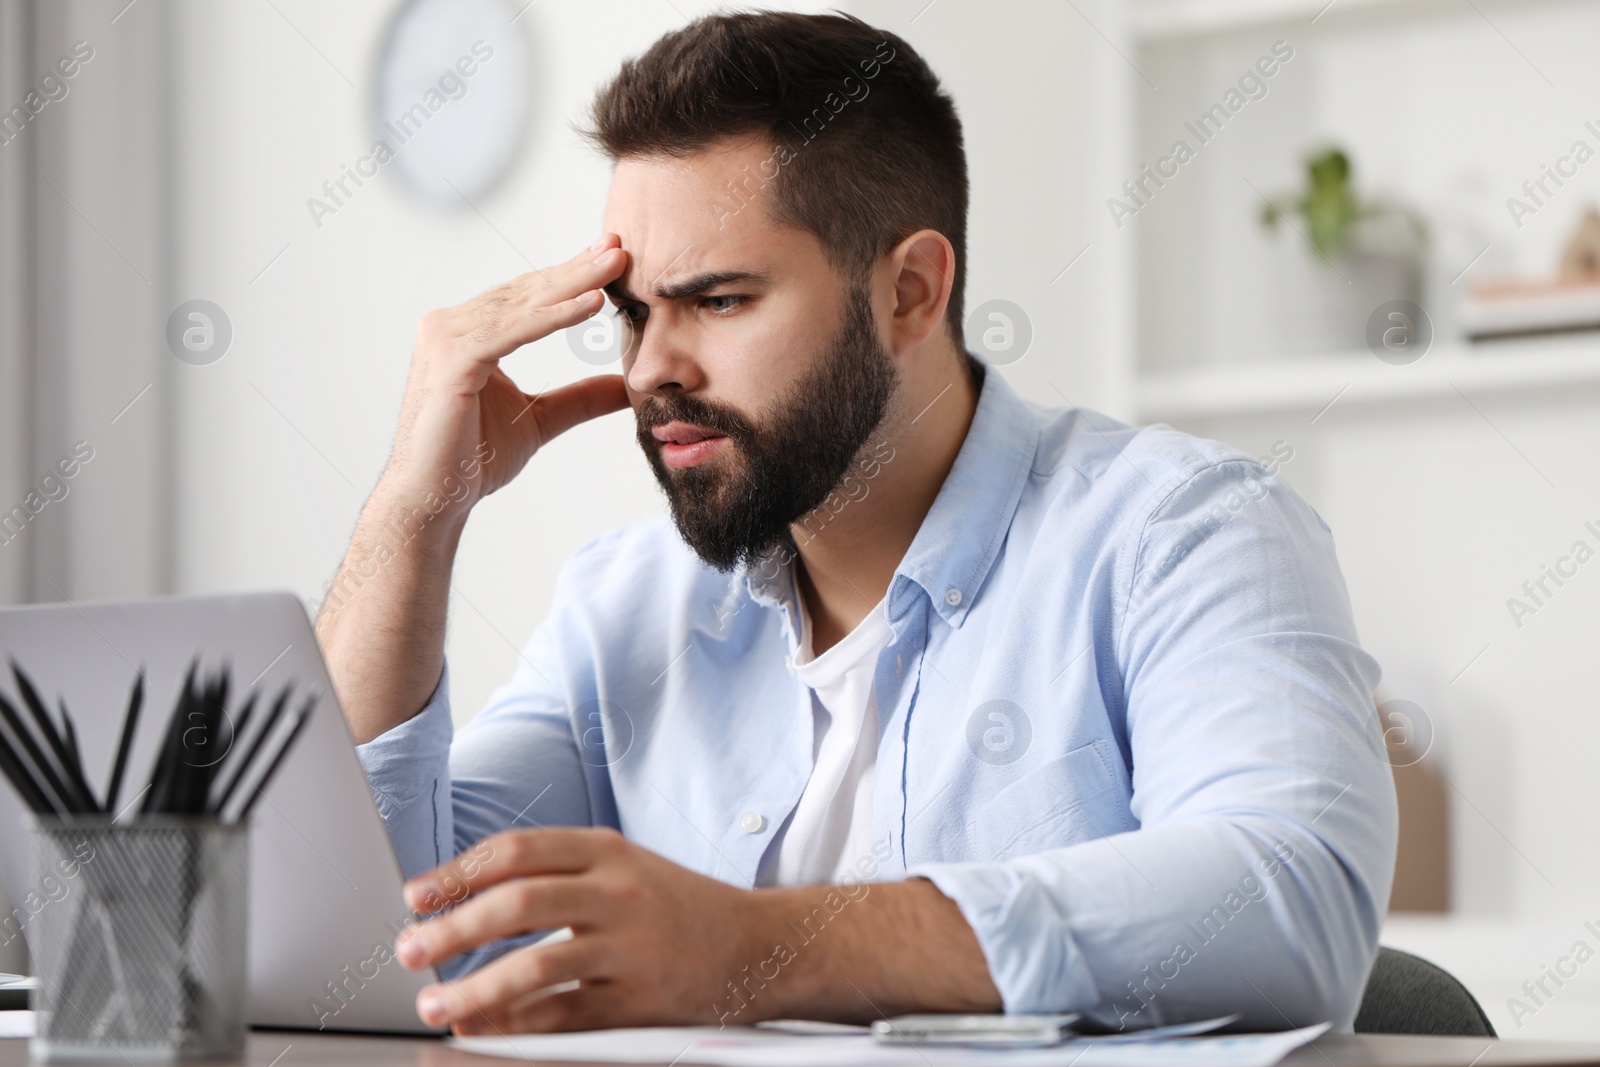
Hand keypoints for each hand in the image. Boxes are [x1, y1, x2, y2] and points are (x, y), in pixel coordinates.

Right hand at [381, 236, 631, 522]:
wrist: (433, 499)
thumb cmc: (471, 459)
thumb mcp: (540, 420)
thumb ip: (579, 398)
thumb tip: (624, 387)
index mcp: (466, 334)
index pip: (526, 298)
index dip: (570, 277)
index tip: (611, 258)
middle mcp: (450, 327)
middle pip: (526, 292)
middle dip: (576, 268)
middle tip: (619, 245)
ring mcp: (446, 339)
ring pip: (521, 305)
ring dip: (572, 284)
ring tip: (614, 266)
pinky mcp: (452, 360)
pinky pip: (512, 332)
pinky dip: (553, 317)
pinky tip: (589, 304)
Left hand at [394, 827, 766, 1032]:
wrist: (760, 944)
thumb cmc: (678, 906)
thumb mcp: (625, 867)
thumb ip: (559, 873)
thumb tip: (468, 896)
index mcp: (607, 849)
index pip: (517, 850)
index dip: (457, 872)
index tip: (416, 897)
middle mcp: (619, 891)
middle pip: (519, 901)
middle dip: (453, 928)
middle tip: (409, 948)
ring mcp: (632, 946)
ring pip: (537, 964)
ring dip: (474, 987)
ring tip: (434, 1003)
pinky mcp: (642, 999)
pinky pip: (565, 1013)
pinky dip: (514, 1023)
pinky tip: (479, 1027)